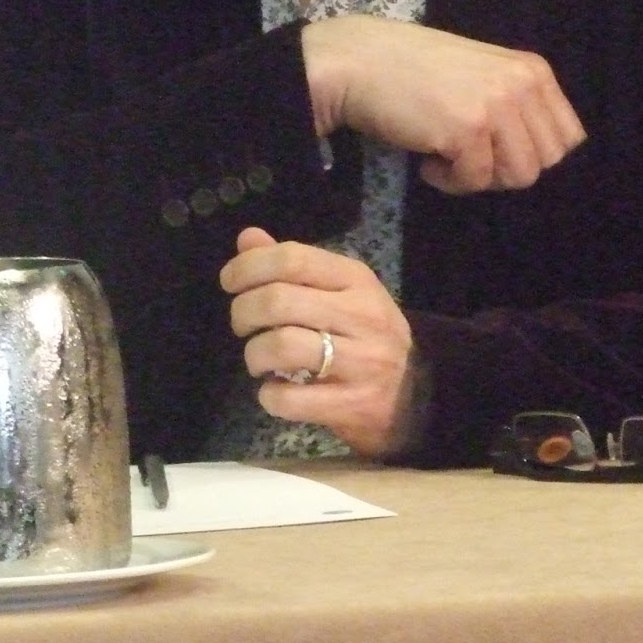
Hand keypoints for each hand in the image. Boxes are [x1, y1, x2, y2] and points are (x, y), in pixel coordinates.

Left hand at [220, 227, 414, 457]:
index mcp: (356, 278)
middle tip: (243, 325)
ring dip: (254, 354)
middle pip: (278, 301)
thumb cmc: (363, 334)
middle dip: (243, 313)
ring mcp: (362, 360)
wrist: (412, 394)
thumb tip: (247, 239)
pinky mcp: (353, 403)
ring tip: (258, 359)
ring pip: (282, 346)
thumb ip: (292, 266)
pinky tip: (274, 391)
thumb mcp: (338, 291)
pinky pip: (292, 399)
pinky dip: (269, 397)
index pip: (293, 258)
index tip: (230, 282)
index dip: (249, 267)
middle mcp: (362, 314)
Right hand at [301, 15, 585, 193]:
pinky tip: (427, 158)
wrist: (359, 62)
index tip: (493, 146)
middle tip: (469, 153)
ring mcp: (497, 106)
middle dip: (506, 168)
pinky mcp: (467, 130)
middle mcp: (523, 84)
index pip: (567, 137)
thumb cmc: (415, 69)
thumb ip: (518, 103)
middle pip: (545, 162)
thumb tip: (544, 155)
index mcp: (533, 70)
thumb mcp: (484, 74)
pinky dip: (447, 181)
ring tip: (449, 155)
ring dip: (480, 177)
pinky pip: (474, 182)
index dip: (529, 152)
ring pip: (518, 177)